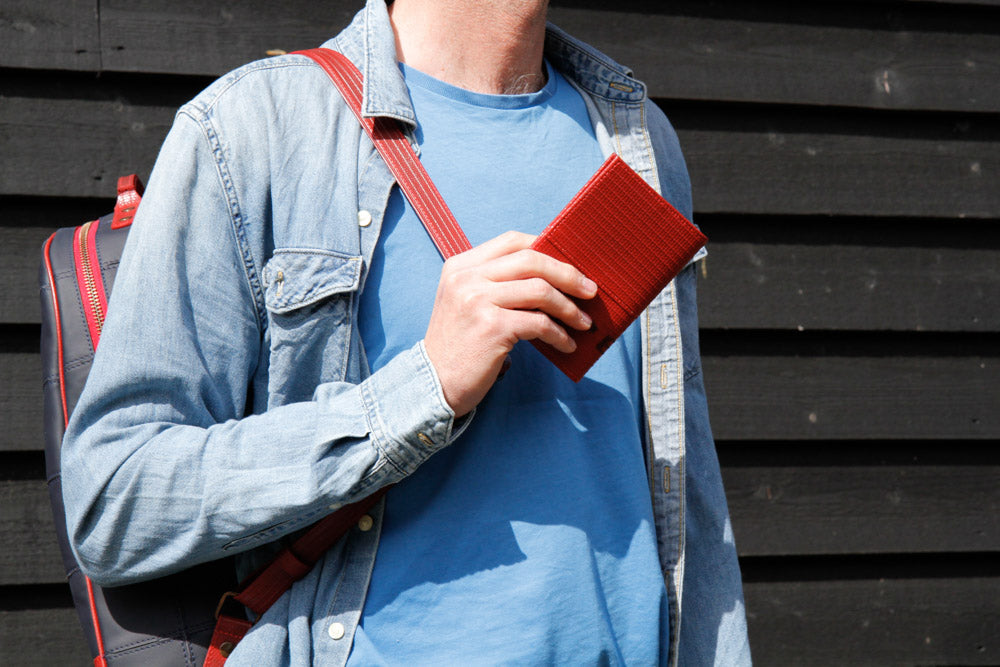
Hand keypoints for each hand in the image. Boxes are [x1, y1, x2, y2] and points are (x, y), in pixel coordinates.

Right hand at [423, 231, 597, 416]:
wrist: (434, 383)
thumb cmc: (460, 346)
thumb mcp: (467, 303)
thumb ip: (497, 284)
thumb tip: (552, 277)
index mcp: (461, 266)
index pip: (513, 241)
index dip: (547, 248)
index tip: (570, 267)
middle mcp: (467, 278)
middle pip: (532, 260)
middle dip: (568, 275)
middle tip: (590, 291)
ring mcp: (478, 301)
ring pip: (540, 290)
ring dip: (569, 308)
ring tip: (583, 323)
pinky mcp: (491, 327)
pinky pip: (539, 323)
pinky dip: (559, 335)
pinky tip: (566, 345)